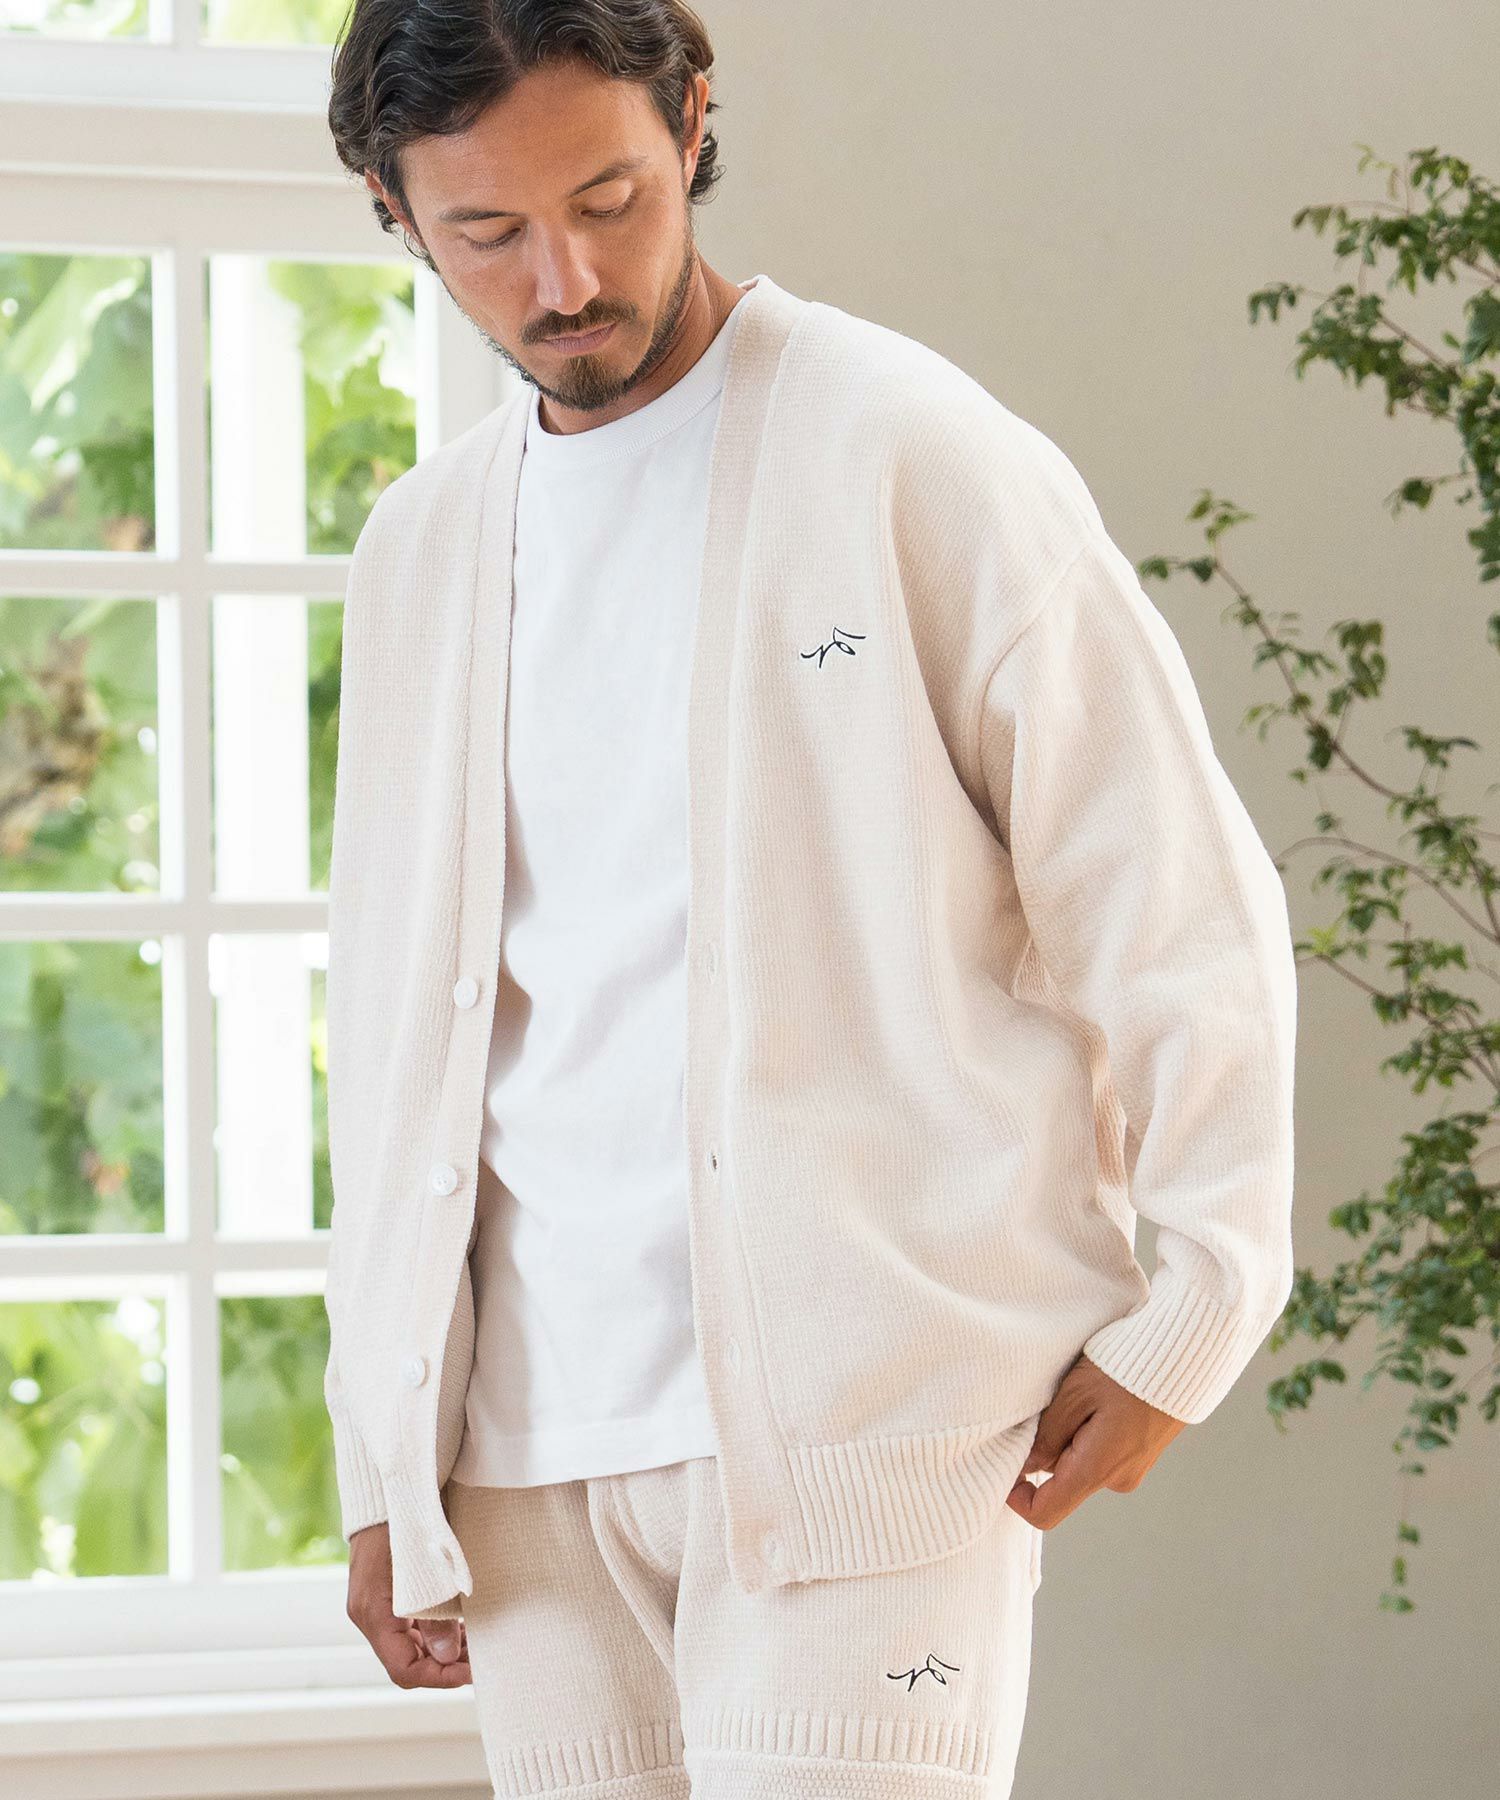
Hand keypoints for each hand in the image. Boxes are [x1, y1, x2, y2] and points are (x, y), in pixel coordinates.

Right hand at [347, 1521, 471, 1686]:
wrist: (386, 1488)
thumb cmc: (405, 1520)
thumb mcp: (425, 1566)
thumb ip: (435, 1614)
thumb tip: (448, 1657)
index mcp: (373, 1611)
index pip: (403, 1668)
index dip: (438, 1677)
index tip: (471, 1673)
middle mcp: (370, 1614)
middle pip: (407, 1661)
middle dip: (446, 1665)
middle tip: (482, 1659)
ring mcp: (376, 1605)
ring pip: (411, 1646)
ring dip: (443, 1650)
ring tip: (478, 1643)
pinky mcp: (386, 1595)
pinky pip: (410, 1627)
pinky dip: (436, 1633)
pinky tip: (463, 1625)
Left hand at [1005, 1352, 1186, 1529]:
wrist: (1185, 1357)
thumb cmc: (1127, 1369)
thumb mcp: (1075, 1394)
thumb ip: (1047, 1435)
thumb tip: (1026, 1465)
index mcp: (1097, 1469)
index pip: (1046, 1512)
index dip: (1017, 1499)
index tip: (1005, 1468)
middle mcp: (1116, 1479)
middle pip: (1062, 1481)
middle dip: (1046, 1450)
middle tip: (1048, 1404)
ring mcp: (1132, 1468)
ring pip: (1082, 1463)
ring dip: (1069, 1437)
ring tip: (1080, 1394)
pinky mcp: (1141, 1455)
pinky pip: (1102, 1453)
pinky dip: (1089, 1432)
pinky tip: (1097, 1398)